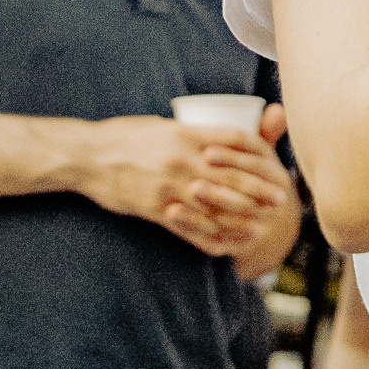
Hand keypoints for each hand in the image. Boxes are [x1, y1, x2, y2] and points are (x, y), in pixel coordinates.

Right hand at [68, 108, 297, 261]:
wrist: (88, 157)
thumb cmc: (126, 136)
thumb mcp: (163, 126)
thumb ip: (194, 134)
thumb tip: (222, 140)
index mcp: (185, 135)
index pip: (232, 142)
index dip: (258, 155)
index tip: (275, 165)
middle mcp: (181, 160)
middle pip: (230, 177)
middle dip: (258, 190)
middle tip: (280, 199)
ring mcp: (169, 187)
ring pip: (214, 206)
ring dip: (241, 218)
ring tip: (262, 225)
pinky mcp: (155, 209)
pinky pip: (189, 227)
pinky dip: (211, 235)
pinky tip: (226, 243)